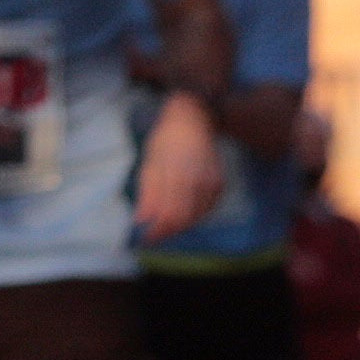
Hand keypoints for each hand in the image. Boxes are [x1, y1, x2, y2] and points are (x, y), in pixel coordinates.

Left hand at [132, 94, 228, 245]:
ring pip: (196, 217)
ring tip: (165, 223)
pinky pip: (206, 209)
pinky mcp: (220, 185)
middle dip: (167, 231)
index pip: (169, 215)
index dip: (157, 231)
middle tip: (154, 235)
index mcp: (176, 175)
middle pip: (184, 219)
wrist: (193, 121)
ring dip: (179, 225)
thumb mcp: (150, 164)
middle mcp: (197, 181)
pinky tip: (182, 211)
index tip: (146, 239)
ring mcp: (212, 183)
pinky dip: (193, 215)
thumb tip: (140, 221)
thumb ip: (147, 194)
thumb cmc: (165, 141)